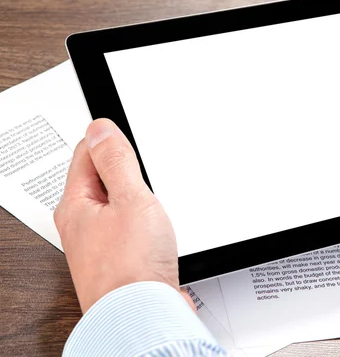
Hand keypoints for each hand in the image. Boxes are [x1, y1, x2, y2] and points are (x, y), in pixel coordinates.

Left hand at [54, 118, 189, 312]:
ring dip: (139, 198)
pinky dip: (145, 220)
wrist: (145, 315)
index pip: (86, 154)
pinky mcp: (121, 259)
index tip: (129, 136)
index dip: (110, 140)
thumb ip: (116, 161)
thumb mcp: (130, 199)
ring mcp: (101, 243)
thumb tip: (100, 129)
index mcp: (76, 205)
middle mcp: (83, 224)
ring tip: (153, 200)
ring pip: (119, 205)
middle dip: (127, 170)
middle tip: (145, 169)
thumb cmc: (132, 267)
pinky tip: (157, 227)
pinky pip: (131, 227)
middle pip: (103, 179)